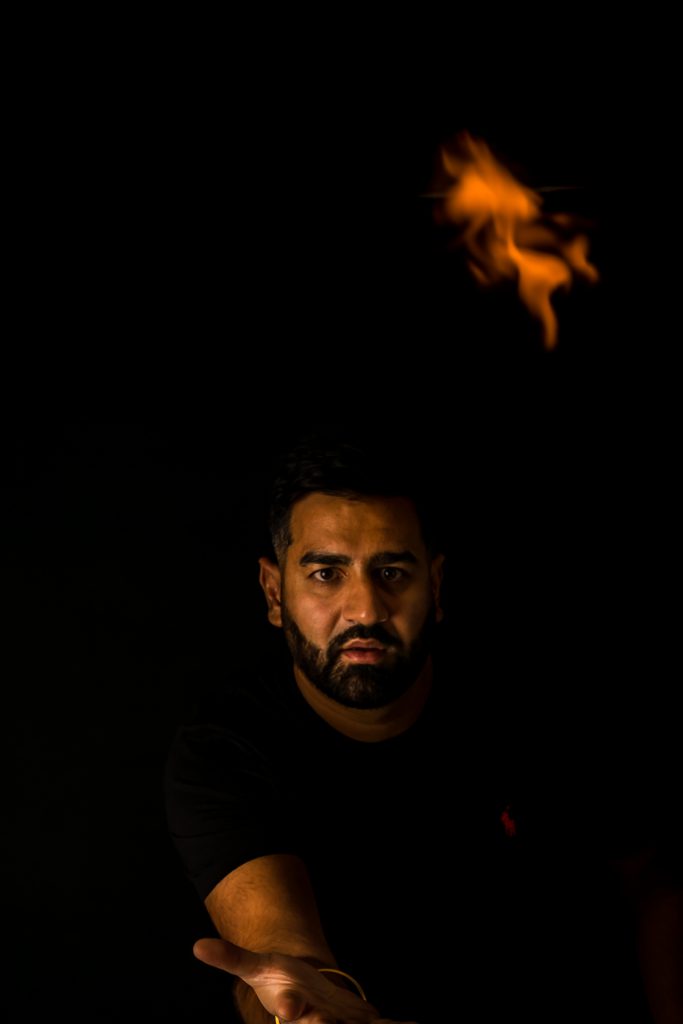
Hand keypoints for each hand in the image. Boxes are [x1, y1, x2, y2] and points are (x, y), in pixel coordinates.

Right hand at [193, 937, 417, 1023]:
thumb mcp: (256, 966)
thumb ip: (231, 958)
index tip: (294, 1007)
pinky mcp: (357, 1020)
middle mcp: (314, 1020)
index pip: (290, 1011)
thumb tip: (197, 945)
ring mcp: (337, 1021)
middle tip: (326, 1018)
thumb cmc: (279, 979)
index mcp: (290, 1006)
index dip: (292, 1009)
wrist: (305, 992)